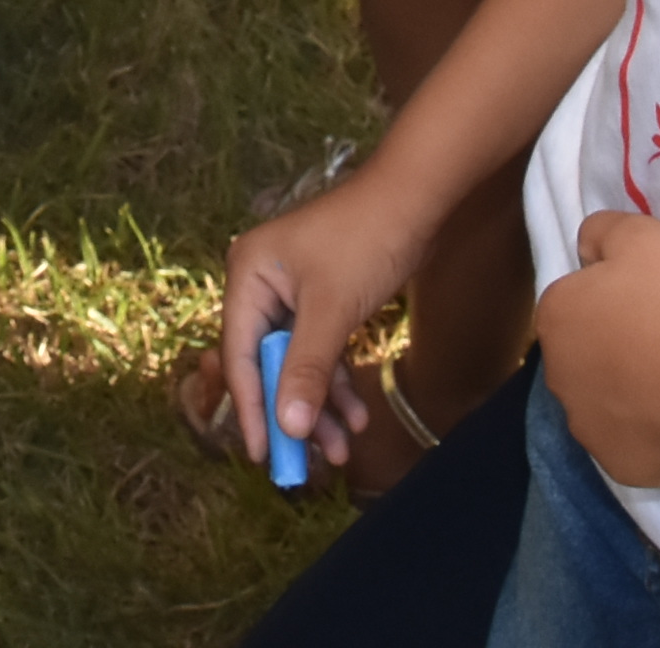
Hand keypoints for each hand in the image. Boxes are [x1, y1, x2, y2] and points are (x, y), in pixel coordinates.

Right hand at [219, 169, 421, 468]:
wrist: (418, 196)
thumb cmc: (366, 242)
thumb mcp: (333, 312)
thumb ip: (306, 370)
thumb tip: (288, 428)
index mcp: (248, 276)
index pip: (240, 355)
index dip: (252, 409)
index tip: (265, 457)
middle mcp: (262, 282)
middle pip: (268, 363)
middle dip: (294, 411)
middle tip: (310, 462)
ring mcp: (293, 289)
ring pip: (298, 362)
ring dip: (321, 405)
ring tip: (344, 448)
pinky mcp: (322, 295)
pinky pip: (320, 348)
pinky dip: (336, 380)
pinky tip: (357, 414)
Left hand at [537, 210, 659, 486]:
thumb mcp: (638, 233)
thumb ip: (600, 232)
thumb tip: (586, 250)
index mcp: (555, 316)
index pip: (572, 304)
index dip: (610, 302)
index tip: (648, 303)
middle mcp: (557, 376)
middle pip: (582, 359)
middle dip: (612, 353)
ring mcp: (586, 428)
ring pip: (603, 407)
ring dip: (629, 398)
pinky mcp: (619, 467)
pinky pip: (633, 447)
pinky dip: (652, 438)